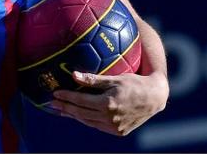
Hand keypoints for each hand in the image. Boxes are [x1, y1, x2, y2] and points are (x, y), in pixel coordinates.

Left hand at [47, 71, 167, 136]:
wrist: (154, 98)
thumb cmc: (134, 83)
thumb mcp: (114, 78)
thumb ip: (93, 79)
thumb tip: (74, 74)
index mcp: (107, 104)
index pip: (80, 101)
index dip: (66, 97)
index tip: (55, 93)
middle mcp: (109, 118)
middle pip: (81, 113)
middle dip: (65, 107)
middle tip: (52, 103)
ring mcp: (114, 127)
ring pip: (88, 122)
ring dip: (74, 116)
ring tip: (62, 110)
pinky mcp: (118, 132)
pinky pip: (98, 126)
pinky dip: (87, 120)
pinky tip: (80, 115)